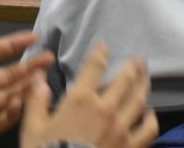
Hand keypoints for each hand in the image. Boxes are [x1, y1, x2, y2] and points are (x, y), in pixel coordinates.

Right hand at [21, 42, 157, 147]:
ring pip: (140, 99)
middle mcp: (106, 108)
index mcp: (81, 100)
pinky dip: (151, 119)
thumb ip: (36, 102)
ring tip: (146, 79)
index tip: (104, 46)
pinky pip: (148, 129)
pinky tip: (150, 115)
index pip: (94, 67)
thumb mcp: (32, 130)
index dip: (101, 53)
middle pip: (126, 79)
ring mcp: (122, 127)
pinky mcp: (132, 146)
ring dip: (144, 86)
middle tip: (139, 59)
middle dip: (133, 66)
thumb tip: (38, 79)